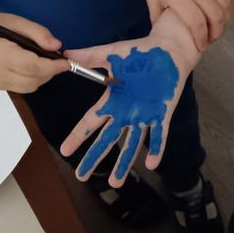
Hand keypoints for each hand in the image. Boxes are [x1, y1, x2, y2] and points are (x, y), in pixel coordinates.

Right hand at [0, 2, 67, 92]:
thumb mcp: (16, 21)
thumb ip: (38, 33)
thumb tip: (57, 46)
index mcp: (0, 53)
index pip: (32, 66)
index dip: (52, 66)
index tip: (66, 63)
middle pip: (33, 80)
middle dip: (50, 72)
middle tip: (57, 61)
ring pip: (29, 87)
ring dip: (42, 77)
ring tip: (45, 63)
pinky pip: (21, 87)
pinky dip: (32, 79)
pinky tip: (31, 67)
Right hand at [60, 11, 200, 185]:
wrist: (168, 50)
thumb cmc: (140, 52)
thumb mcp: (111, 54)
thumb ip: (89, 56)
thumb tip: (64, 53)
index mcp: (113, 100)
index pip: (91, 121)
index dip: (78, 136)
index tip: (65, 151)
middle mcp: (127, 112)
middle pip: (107, 139)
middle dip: (95, 157)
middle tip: (81, 176)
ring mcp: (145, 115)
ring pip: (132, 143)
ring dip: (124, 163)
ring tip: (115, 182)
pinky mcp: (162, 113)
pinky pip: (159, 134)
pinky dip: (156, 148)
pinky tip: (151, 164)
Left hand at [143, 0, 232, 49]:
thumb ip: (157, 16)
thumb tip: (161, 32)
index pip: (197, 23)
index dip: (201, 38)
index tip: (200, 46)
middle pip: (216, 17)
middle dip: (216, 32)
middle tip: (210, 38)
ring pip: (225, 5)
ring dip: (224, 19)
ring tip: (216, 25)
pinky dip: (229, 2)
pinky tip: (222, 8)